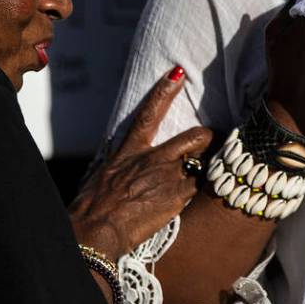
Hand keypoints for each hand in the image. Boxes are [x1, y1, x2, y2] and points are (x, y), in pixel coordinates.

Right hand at [69, 68, 211, 260]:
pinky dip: (201, 194)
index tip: (178, 74)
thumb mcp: (102, 178)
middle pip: (194, 137)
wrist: (96, 230)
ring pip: (203, 164)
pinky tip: (199, 200)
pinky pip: (200, 190)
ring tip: (213, 175)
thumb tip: (122, 172)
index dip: (165, 91)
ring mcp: (168, 177)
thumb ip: (121, 169)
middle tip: (210, 143)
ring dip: (208, 169)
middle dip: (207, 138)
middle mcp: (153, 159)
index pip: (149, 113)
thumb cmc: (91, 208)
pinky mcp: (178, 198)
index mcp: (130, 151)